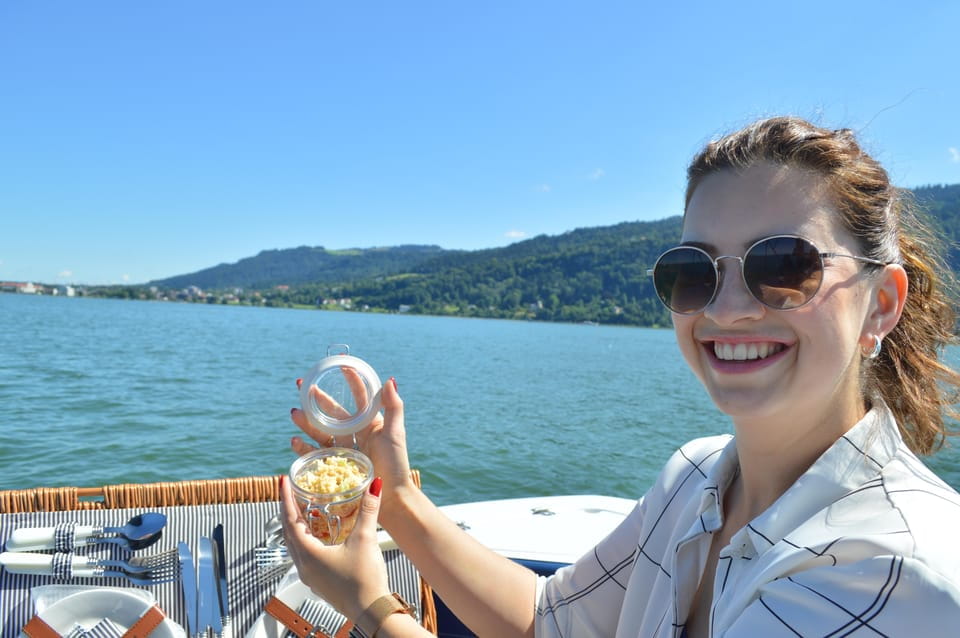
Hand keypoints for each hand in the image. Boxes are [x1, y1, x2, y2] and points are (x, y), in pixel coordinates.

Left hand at [279, 473, 389, 620]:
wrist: (372, 611)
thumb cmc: (364, 582)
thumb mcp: (365, 540)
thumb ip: (368, 510)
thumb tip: (374, 487)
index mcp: (308, 555)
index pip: (289, 520)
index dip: (286, 498)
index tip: (283, 482)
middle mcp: (304, 566)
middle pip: (289, 532)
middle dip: (289, 510)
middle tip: (292, 493)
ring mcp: (311, 576)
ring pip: (296, 545)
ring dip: (297, 526)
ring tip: (304, 511)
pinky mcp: (320, 581)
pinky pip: (306, 556)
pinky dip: (307, 540)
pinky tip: (319, 536)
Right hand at [290, 371, 414, 519]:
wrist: (390, 498)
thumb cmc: (396, 465)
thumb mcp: (395, 434)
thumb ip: (393, 407)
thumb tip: (389, 380)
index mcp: (370, 423)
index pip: (359, 397)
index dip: (351, 381)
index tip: (341, 365)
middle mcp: (355, 434)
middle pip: (332, 413)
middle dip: (317, 400)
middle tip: (302, 386)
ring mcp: (343, 449)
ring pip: (320, 431)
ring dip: (306, 422)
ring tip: (294, 413)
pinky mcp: (335, 466)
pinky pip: (315, 454)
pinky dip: (303, 448)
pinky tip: (294, 441)